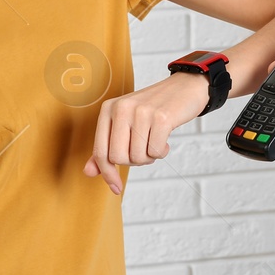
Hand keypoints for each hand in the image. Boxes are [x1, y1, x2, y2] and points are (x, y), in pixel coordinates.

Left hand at [83, 71, 208, 195]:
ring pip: (137, 157)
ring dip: (149, 156)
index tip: (116, 187)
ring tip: (155, 140)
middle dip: (133, 161)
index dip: (107, 173)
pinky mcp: (161, 117)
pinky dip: (162, 151)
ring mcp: (141, 111)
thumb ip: (106, 146)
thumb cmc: (153, 109)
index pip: (100, 151)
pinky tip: (166, 138)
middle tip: (144, 148)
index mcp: (108, 109)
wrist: (185, 87)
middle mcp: (121, 108)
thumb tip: (88, 172)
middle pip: (118, 158)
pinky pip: (156, 152)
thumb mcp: (125, 123)